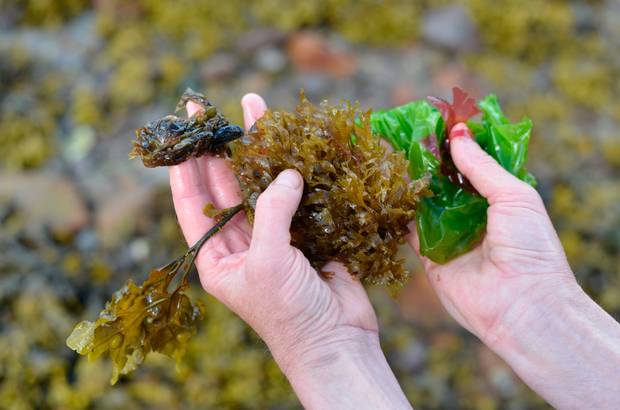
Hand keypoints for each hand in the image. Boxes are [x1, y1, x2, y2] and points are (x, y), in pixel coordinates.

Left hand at [169, 94, 410, 408]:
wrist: (338, 339)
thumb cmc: (290, 312)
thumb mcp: (268, 262)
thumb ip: (271, 212)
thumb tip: (288, 172)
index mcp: (216, 258)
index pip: (192, 205)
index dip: (186, 167)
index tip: (182, 133)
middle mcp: (241, 244)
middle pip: (226, 186)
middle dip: (220, 147)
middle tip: (212, 109)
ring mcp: (274, 236)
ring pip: (262, 184)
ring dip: (260, 149)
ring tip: (255, 106)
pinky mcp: (306, 232)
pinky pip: (297, 193)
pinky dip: (296, 169)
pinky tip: (293, 141)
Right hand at [409, 122, 575, 345]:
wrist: (523, 305)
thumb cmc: (530, 247)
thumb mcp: (513, 196)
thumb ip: (482, 166)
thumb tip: (458, 134)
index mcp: (499, 198)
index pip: (472, 165)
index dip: (455, 144)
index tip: (435, 122)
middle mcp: (473, 215)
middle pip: (445, 182)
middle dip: (428, 161)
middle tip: (406, 134)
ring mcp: (450, 236)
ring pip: (424, 202)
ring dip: (411, 182)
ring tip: (391, 154)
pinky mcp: (430, 257)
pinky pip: (410, 230)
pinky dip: (399, 213)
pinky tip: (387, 190)